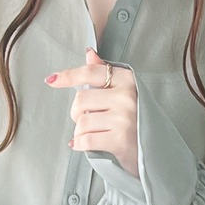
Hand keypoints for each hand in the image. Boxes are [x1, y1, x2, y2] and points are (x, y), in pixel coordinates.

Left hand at [44, 48, 139, 178]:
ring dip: (79, 131)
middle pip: (81, 99)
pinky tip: (82, 144)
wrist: (152, 151)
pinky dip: (79, 143)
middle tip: (86, 119)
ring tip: (91, 133)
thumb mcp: (122, 92)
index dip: (68, 76)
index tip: (51, 80)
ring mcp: (124, 118)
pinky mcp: (120, 139)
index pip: (91, 73)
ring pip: (82, 121)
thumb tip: (89, 53)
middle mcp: (127, 96)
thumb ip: (104, 72)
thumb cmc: (134, 119)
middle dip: (76, 113)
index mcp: (126, 80)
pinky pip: (86, 139)